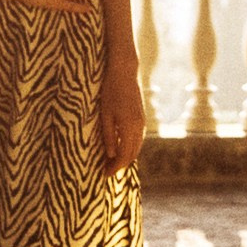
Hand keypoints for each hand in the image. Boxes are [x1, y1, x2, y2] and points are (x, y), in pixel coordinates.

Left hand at [98, 53, 144, 172]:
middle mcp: (138, 127)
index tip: (104, 174)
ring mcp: (141, 122)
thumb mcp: (105, 114)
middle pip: (132, 154)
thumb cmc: (110, 91)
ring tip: (112, 162)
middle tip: (106, 171)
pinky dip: (130, 148)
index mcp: (129, 127)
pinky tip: (121, 148)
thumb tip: (110, 155)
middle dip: (120, 165)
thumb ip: (109, 135)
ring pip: (137, 147)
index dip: (115, 167)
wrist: (124, 71)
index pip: (124, 156)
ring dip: (126, 157)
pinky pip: (138, 139)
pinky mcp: (141, 117)